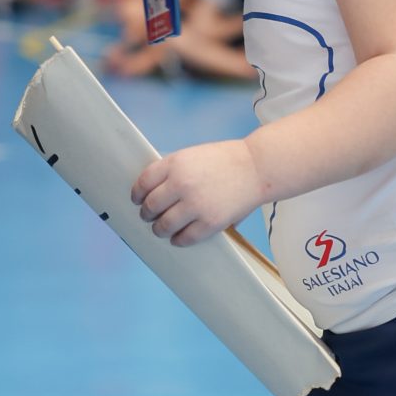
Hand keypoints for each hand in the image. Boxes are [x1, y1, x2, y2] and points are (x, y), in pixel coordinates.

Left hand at [131, 139, 265, 244]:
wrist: (258, 167)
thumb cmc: (227, 160)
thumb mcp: (194, 155)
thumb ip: (174, 170)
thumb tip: (154, 192)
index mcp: (175, 163)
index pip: (144, 182)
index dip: (137, 194)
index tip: (137, 200)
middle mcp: (181, 184)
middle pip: (150, 206)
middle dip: (146, 214)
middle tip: (148, 217)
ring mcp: (195, 205)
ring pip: (164, 225)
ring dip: (159, 230)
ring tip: (161, 230)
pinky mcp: (210, 222)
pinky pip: (185, 238)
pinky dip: (178, 240)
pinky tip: (178, 238)